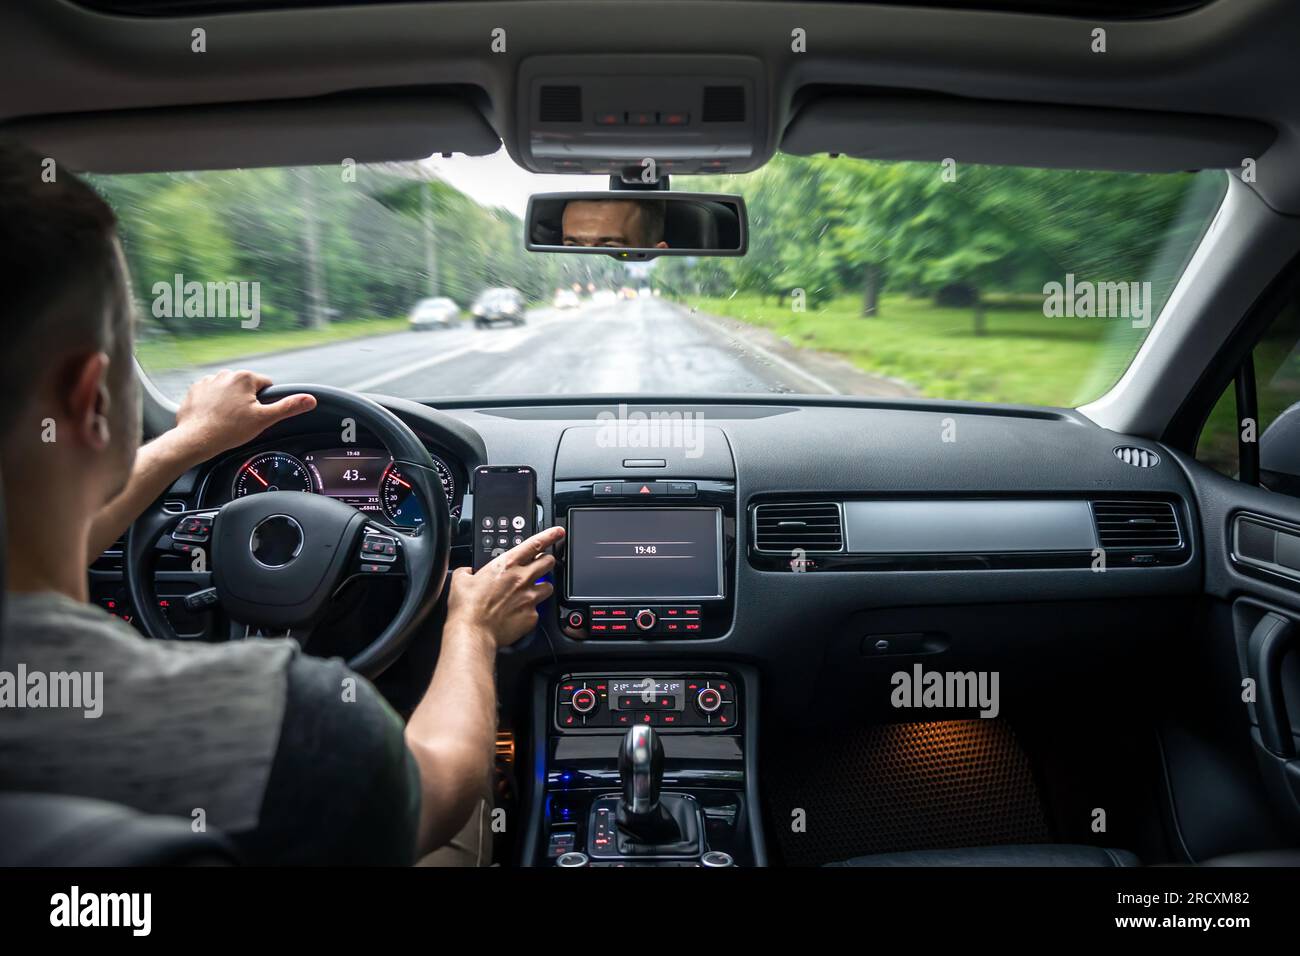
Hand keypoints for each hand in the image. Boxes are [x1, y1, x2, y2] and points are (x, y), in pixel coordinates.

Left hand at [169, 370, 315, 465]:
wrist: (196, 439)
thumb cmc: (229, 430)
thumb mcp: (264, 419)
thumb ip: (288, 407)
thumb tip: (310, 399)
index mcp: (245, 377)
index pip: (266, 385)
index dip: (265, 402)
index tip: (256, 415)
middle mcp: (226, 374)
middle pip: (246, 388)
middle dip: (246, 401)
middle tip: (242, 420)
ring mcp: (208, 381)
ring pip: (228, 391)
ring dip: (229, 402)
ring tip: (226, 420)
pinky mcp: (195, 390)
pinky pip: (210, 394)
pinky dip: (213, 404)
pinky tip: (213, 417)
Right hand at [446, 526, 563, 648]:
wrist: (473, 632)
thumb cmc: (467, 607)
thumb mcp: (460, 579)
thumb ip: (468, 570)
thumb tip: (468, 571)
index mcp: (506, 565)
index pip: (535, 544)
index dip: (550, 535)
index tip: (558, 532)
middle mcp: (522, 579)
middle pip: (548, 562)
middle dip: (546, 561)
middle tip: (540, 565)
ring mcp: (529, 598)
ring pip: (549, 586)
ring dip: (541, 586)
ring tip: (530, 591)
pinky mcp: (532, 616)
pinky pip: (538, 610)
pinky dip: (531, 610)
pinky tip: (519, 613)